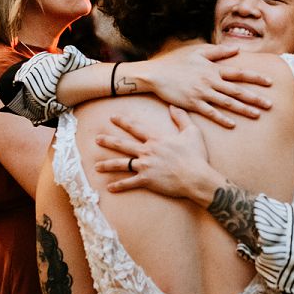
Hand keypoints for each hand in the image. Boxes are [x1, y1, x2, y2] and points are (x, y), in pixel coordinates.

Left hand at [96, 106, 213, 197]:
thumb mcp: (191, 132)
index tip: (113, 117)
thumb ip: (181, 118)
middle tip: (97, 139)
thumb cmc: (196, 155)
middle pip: (123, 145)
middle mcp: (147, 151)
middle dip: (109, 141)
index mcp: (156, 139)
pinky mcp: (147, 180)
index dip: (123, 122)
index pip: (136, 127)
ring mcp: (145, 166)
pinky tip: (110, 187)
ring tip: (97, 166)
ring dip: (108, 165)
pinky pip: (129, 183)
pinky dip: (119, 185)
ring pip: (122, 164)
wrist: (196, 177)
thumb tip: (173, 106)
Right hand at [142, 45, 271, 126]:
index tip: (270, 82)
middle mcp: (210, 81)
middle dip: (255, 97)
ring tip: (257, 115)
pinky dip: (222, 118)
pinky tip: (232, 124)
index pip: (239, 74)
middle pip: (237, 90)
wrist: (157, 74)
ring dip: (243, 109)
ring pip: (227, 102)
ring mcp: (202, 93)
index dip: (255, 77)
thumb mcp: (199, 52)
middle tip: (270, 104)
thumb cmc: (177, 61)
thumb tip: (236, 50)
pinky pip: (210, 112)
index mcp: (213, 69)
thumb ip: (219, 52)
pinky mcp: (193, 103)